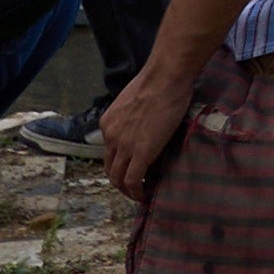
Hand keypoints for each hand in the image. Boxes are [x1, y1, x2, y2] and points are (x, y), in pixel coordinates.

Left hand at [93, 66, 196, 203]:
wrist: (165, 78)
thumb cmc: (158, 81)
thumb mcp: (135, 99)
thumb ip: (134, 115)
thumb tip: (146, 122)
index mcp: (108, 122)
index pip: (109, 150)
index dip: (119, 163)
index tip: (131, 168)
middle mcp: (111, 136)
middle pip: (109, 168)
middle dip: (119, 181)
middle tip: (133, 186)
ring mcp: (124, 146)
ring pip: (118, 178)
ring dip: (127, 190)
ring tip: (139, 194)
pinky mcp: (141, 153)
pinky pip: (133, 181)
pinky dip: (137, 192)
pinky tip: (144, 195)